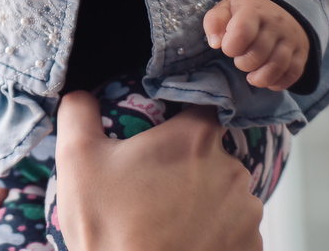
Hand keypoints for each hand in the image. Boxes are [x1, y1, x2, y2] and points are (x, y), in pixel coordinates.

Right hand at [54, 90, 262, 250]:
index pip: (201, 108)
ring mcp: (247, 213)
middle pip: (211, 153)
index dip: (180, 120)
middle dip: (186, 166)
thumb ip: (78, 111)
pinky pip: (235, 229)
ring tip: (165, 222)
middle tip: (151, 188)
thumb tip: (79, 93)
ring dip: (202, 201)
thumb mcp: (76, 158)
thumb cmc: (107, 224)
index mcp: (195, 138)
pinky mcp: (252, 248)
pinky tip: (184, 243)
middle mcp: (233, 170)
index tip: (160, 137)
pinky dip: (214, 233)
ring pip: (225, 193)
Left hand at [203, 0, 308, 90]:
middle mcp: (276, 24)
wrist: (281, 9)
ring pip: (277, 66)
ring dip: (260, 78)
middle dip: (243, 63)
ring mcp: (291, 39)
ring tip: (251, 76)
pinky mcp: (301, 53)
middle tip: (240, 59)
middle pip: (258, 53)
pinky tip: (266, 80)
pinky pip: (293, 74)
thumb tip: (215, 43)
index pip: (242, 32)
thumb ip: (214, 21)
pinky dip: (277, 83)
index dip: (231, 47)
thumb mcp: (226, 8)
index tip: (228, 48)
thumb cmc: (246, 12)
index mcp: (254, 10)